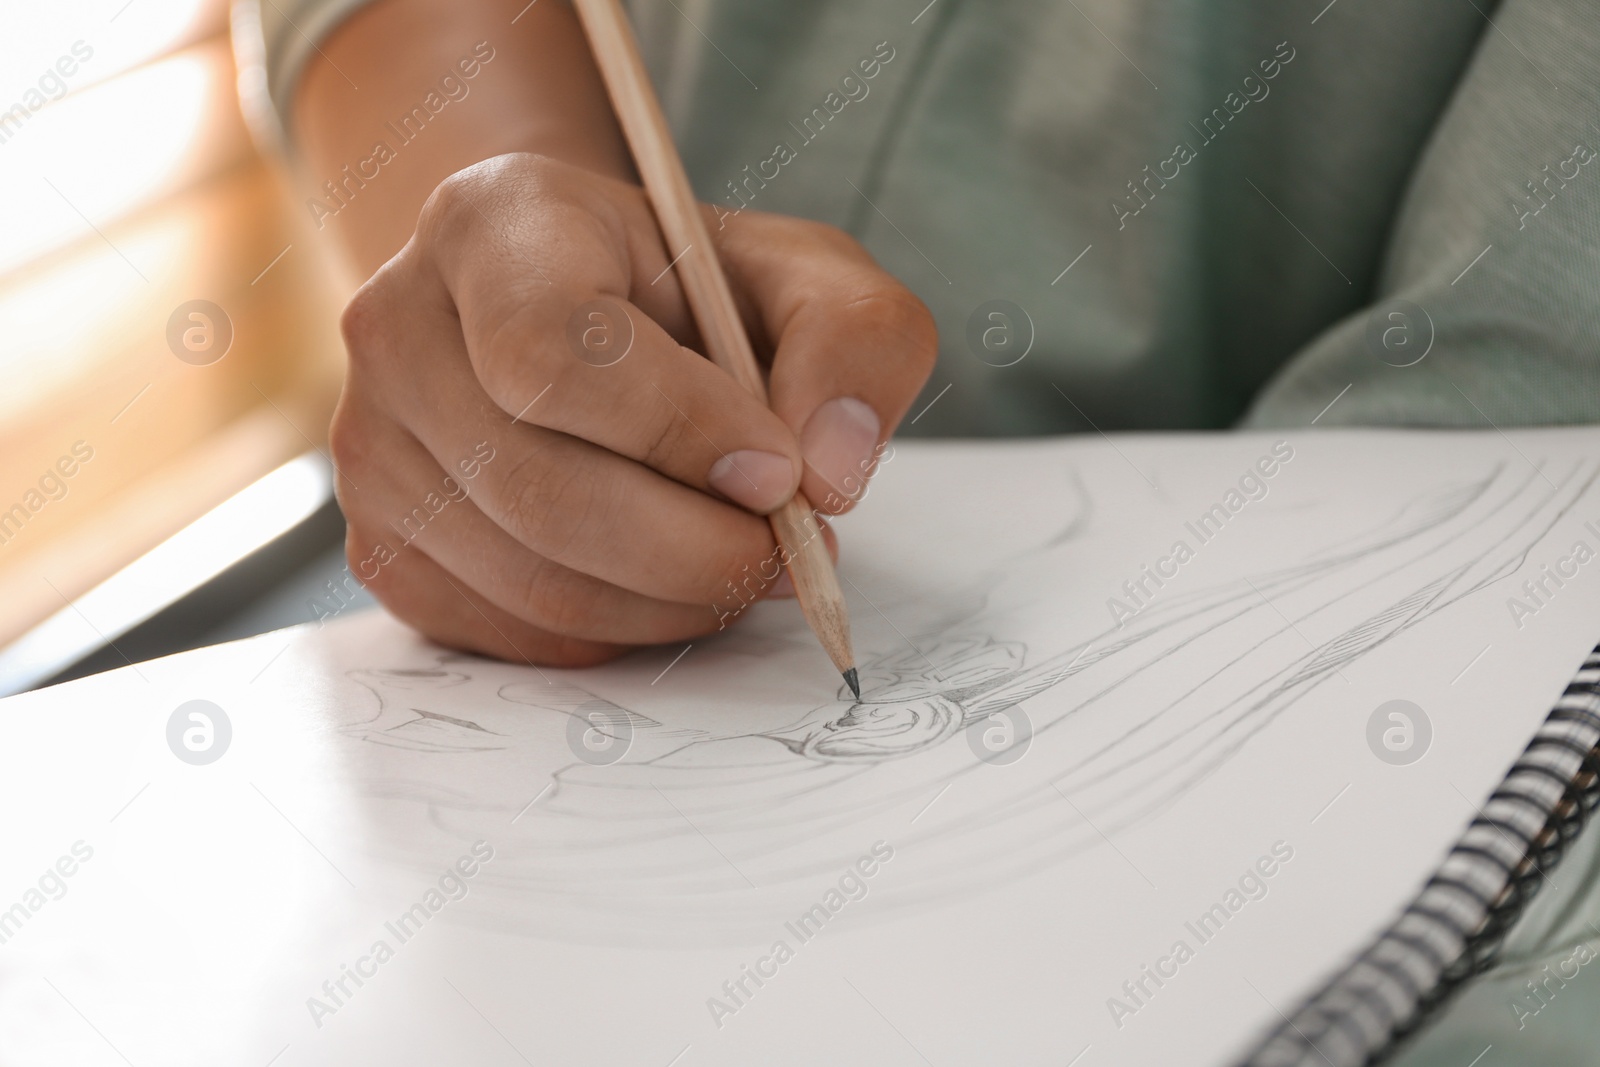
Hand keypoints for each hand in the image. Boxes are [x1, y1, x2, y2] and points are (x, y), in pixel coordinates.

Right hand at [329, 153, 936, 665]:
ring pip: (531, 580)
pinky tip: (668, 584)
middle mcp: (399, 327)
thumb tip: (827, 473)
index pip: (554, 351)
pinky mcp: (382, 543)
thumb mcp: (803, 274)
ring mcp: (373, 445)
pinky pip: (511, 634)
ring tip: (742, 564)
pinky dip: (617, 633)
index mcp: (494, 224)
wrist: (574, 311)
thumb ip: (854, 342)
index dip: (676, 430)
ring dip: (669, 602)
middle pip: (539, 489)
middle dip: (694, 550)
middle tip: (788, 554)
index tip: (777, 470)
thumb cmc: (687, 292)